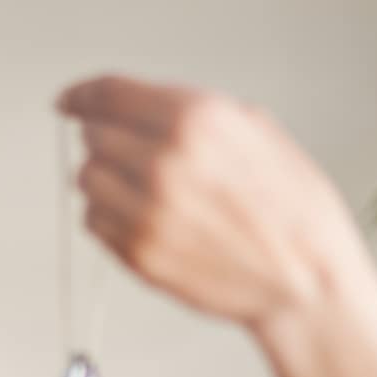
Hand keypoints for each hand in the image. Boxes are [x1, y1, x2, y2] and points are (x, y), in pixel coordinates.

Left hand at [57, 74, 367, 331]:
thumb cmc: (292, 211)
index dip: (84, 94)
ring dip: (108, 182)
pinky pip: (94, 223)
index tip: (71, 101)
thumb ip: (193, 112)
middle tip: (138, 157)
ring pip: (87, 180)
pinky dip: (111, 219)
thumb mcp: (256, 131)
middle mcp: (163, 163)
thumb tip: (140, 107)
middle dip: (110, 142)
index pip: (110, 95)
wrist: (305, 282)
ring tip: (149, 194)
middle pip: (94, 137)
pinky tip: (150, 222)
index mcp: (194, 121)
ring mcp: (146, 213)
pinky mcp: (138, 254)